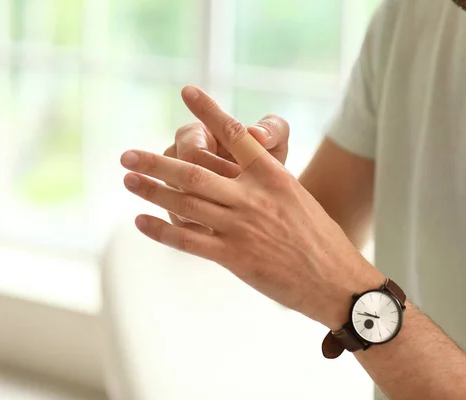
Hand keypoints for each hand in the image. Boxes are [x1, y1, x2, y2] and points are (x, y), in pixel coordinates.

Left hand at [121, 86, 383, 329]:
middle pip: (194, 171)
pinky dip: (161, 231)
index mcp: (273, 175)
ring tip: (128, 180)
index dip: (208, 112)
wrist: (338, 281)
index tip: (187, 92)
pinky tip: (140, 221)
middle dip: (156, 162)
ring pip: (185, 203)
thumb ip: (263, 185)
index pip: (236, 133)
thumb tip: (233, 177)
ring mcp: (242, 227)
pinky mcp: (235, 257)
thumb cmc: (319, 238)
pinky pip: (189, 240)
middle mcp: (253, 196)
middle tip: (127, 155)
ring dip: (151, 191)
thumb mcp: (296, 199)